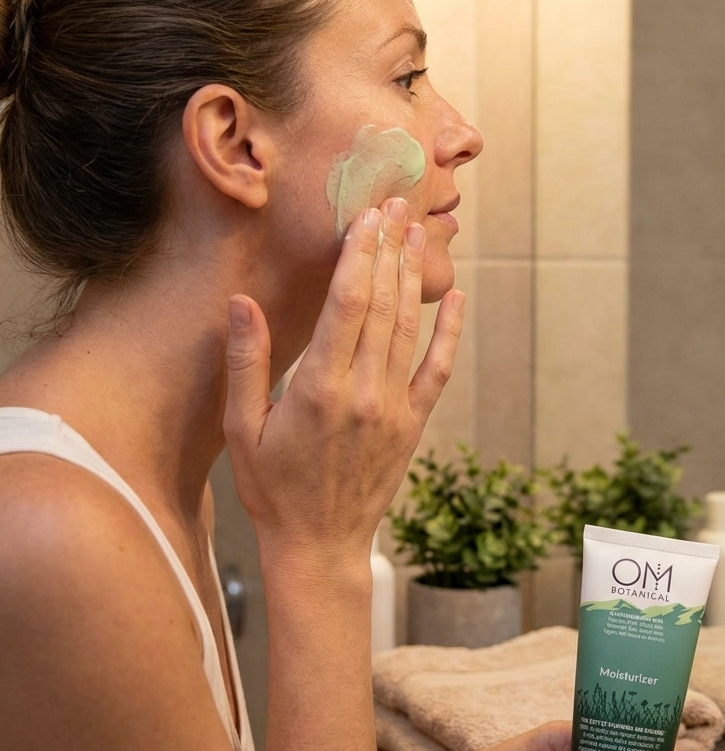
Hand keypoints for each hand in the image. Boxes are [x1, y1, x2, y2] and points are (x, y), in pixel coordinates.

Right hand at [223, 198, 464, 563]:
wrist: (320, 545)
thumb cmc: (273, 489)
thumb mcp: (242, 429)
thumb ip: (246, 363)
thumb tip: (242, 302)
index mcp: (319, 388)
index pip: (348, 304)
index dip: (361, 254)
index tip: (369, 216)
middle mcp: (364, 392)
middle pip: (384, 304)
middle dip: (391, 249)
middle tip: (399, 204)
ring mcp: (394, 408)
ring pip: (410, 328)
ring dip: (416, 277)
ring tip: (421, 233)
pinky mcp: (413, 424)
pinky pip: (437, 370)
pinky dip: (448, 331)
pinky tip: (457, 297)